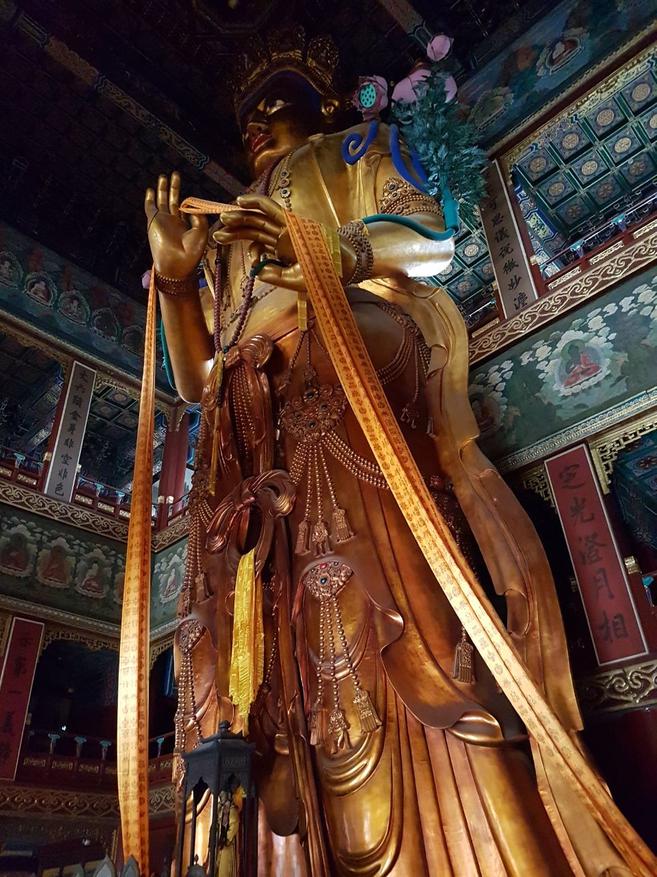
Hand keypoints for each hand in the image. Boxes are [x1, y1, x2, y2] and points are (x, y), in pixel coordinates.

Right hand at [144, 172, 207, 277]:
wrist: (177, 263)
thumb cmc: (191, 252)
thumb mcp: (201, 232)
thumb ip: (199, 216)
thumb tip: (192, 206)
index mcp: (184, 225)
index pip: (184, 208)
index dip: (187, 200)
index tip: (191, 194)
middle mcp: (173, 222)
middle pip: (172, 200)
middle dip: (174, 187)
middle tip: (175, 175)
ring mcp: (162, 221)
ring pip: (161, 200)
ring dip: (163, 188)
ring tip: (164, 176)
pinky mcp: (153, 221)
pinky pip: (150, 207)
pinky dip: (150, 198)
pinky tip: (151, 190)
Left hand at [214, 194, 356, 291]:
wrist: (342, 268)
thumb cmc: (321, 274)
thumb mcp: (293, 280)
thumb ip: (274, 275)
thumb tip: (256, 270)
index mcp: (281, 248)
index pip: (255, 240)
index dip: (238, 239)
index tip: (221, 240)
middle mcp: (281, 236)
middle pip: (252, 228)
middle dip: (233, 228)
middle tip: (216, 231)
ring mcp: (286, 227)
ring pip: (258, 218)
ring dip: (239, 216)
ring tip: (223, 218)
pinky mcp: (291, 220)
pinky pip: (271, 208)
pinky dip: (255, 202)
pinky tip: (240, 201)